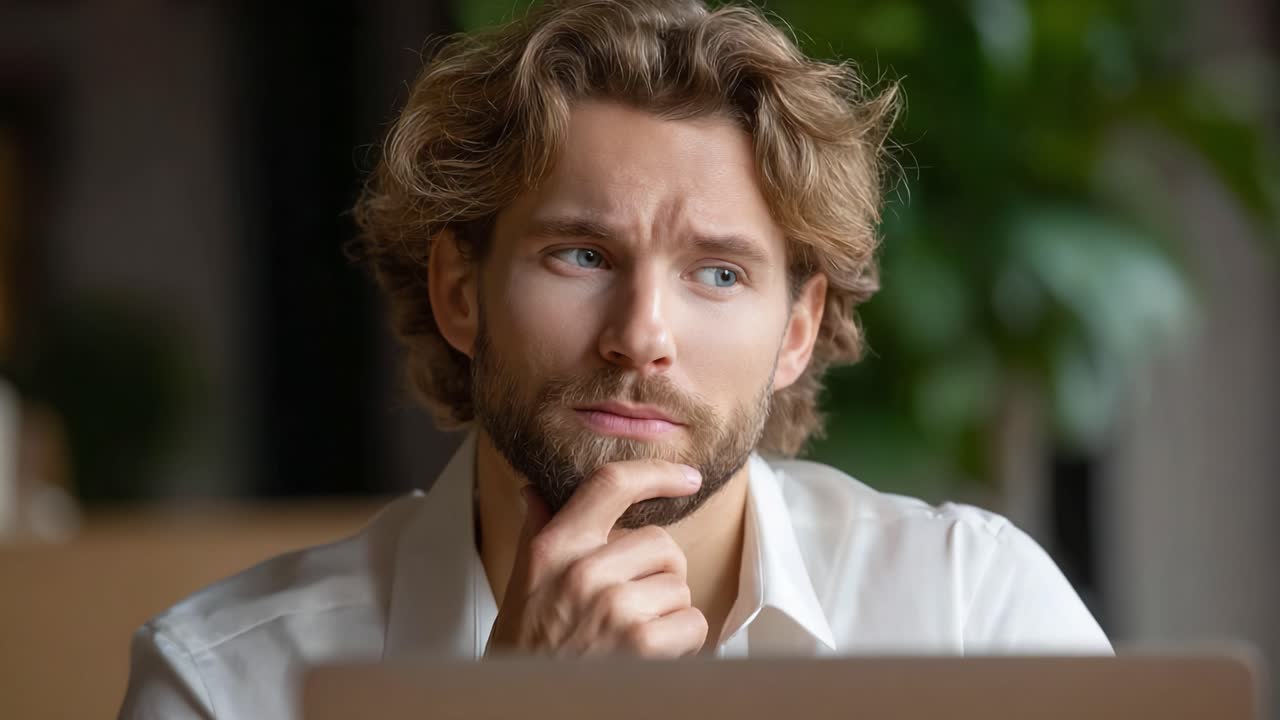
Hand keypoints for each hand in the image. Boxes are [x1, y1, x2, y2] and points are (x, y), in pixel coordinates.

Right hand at [485, 460, 708, 657]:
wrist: (523, 708)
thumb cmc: (524, 652)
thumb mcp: (521, 587)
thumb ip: (537, 535)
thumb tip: (536, 494)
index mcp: (553, 549)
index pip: (610, 485)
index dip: (655, 473)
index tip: (685, 477)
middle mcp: (582, 571)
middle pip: (661, 543)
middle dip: (658, 573)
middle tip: (633, 603)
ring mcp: (613, 606)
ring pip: (679, 585)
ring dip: (668, 611)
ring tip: (633, 633)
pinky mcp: (640, 642)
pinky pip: (693, 622)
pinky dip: (683, 641)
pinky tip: (652, 653)